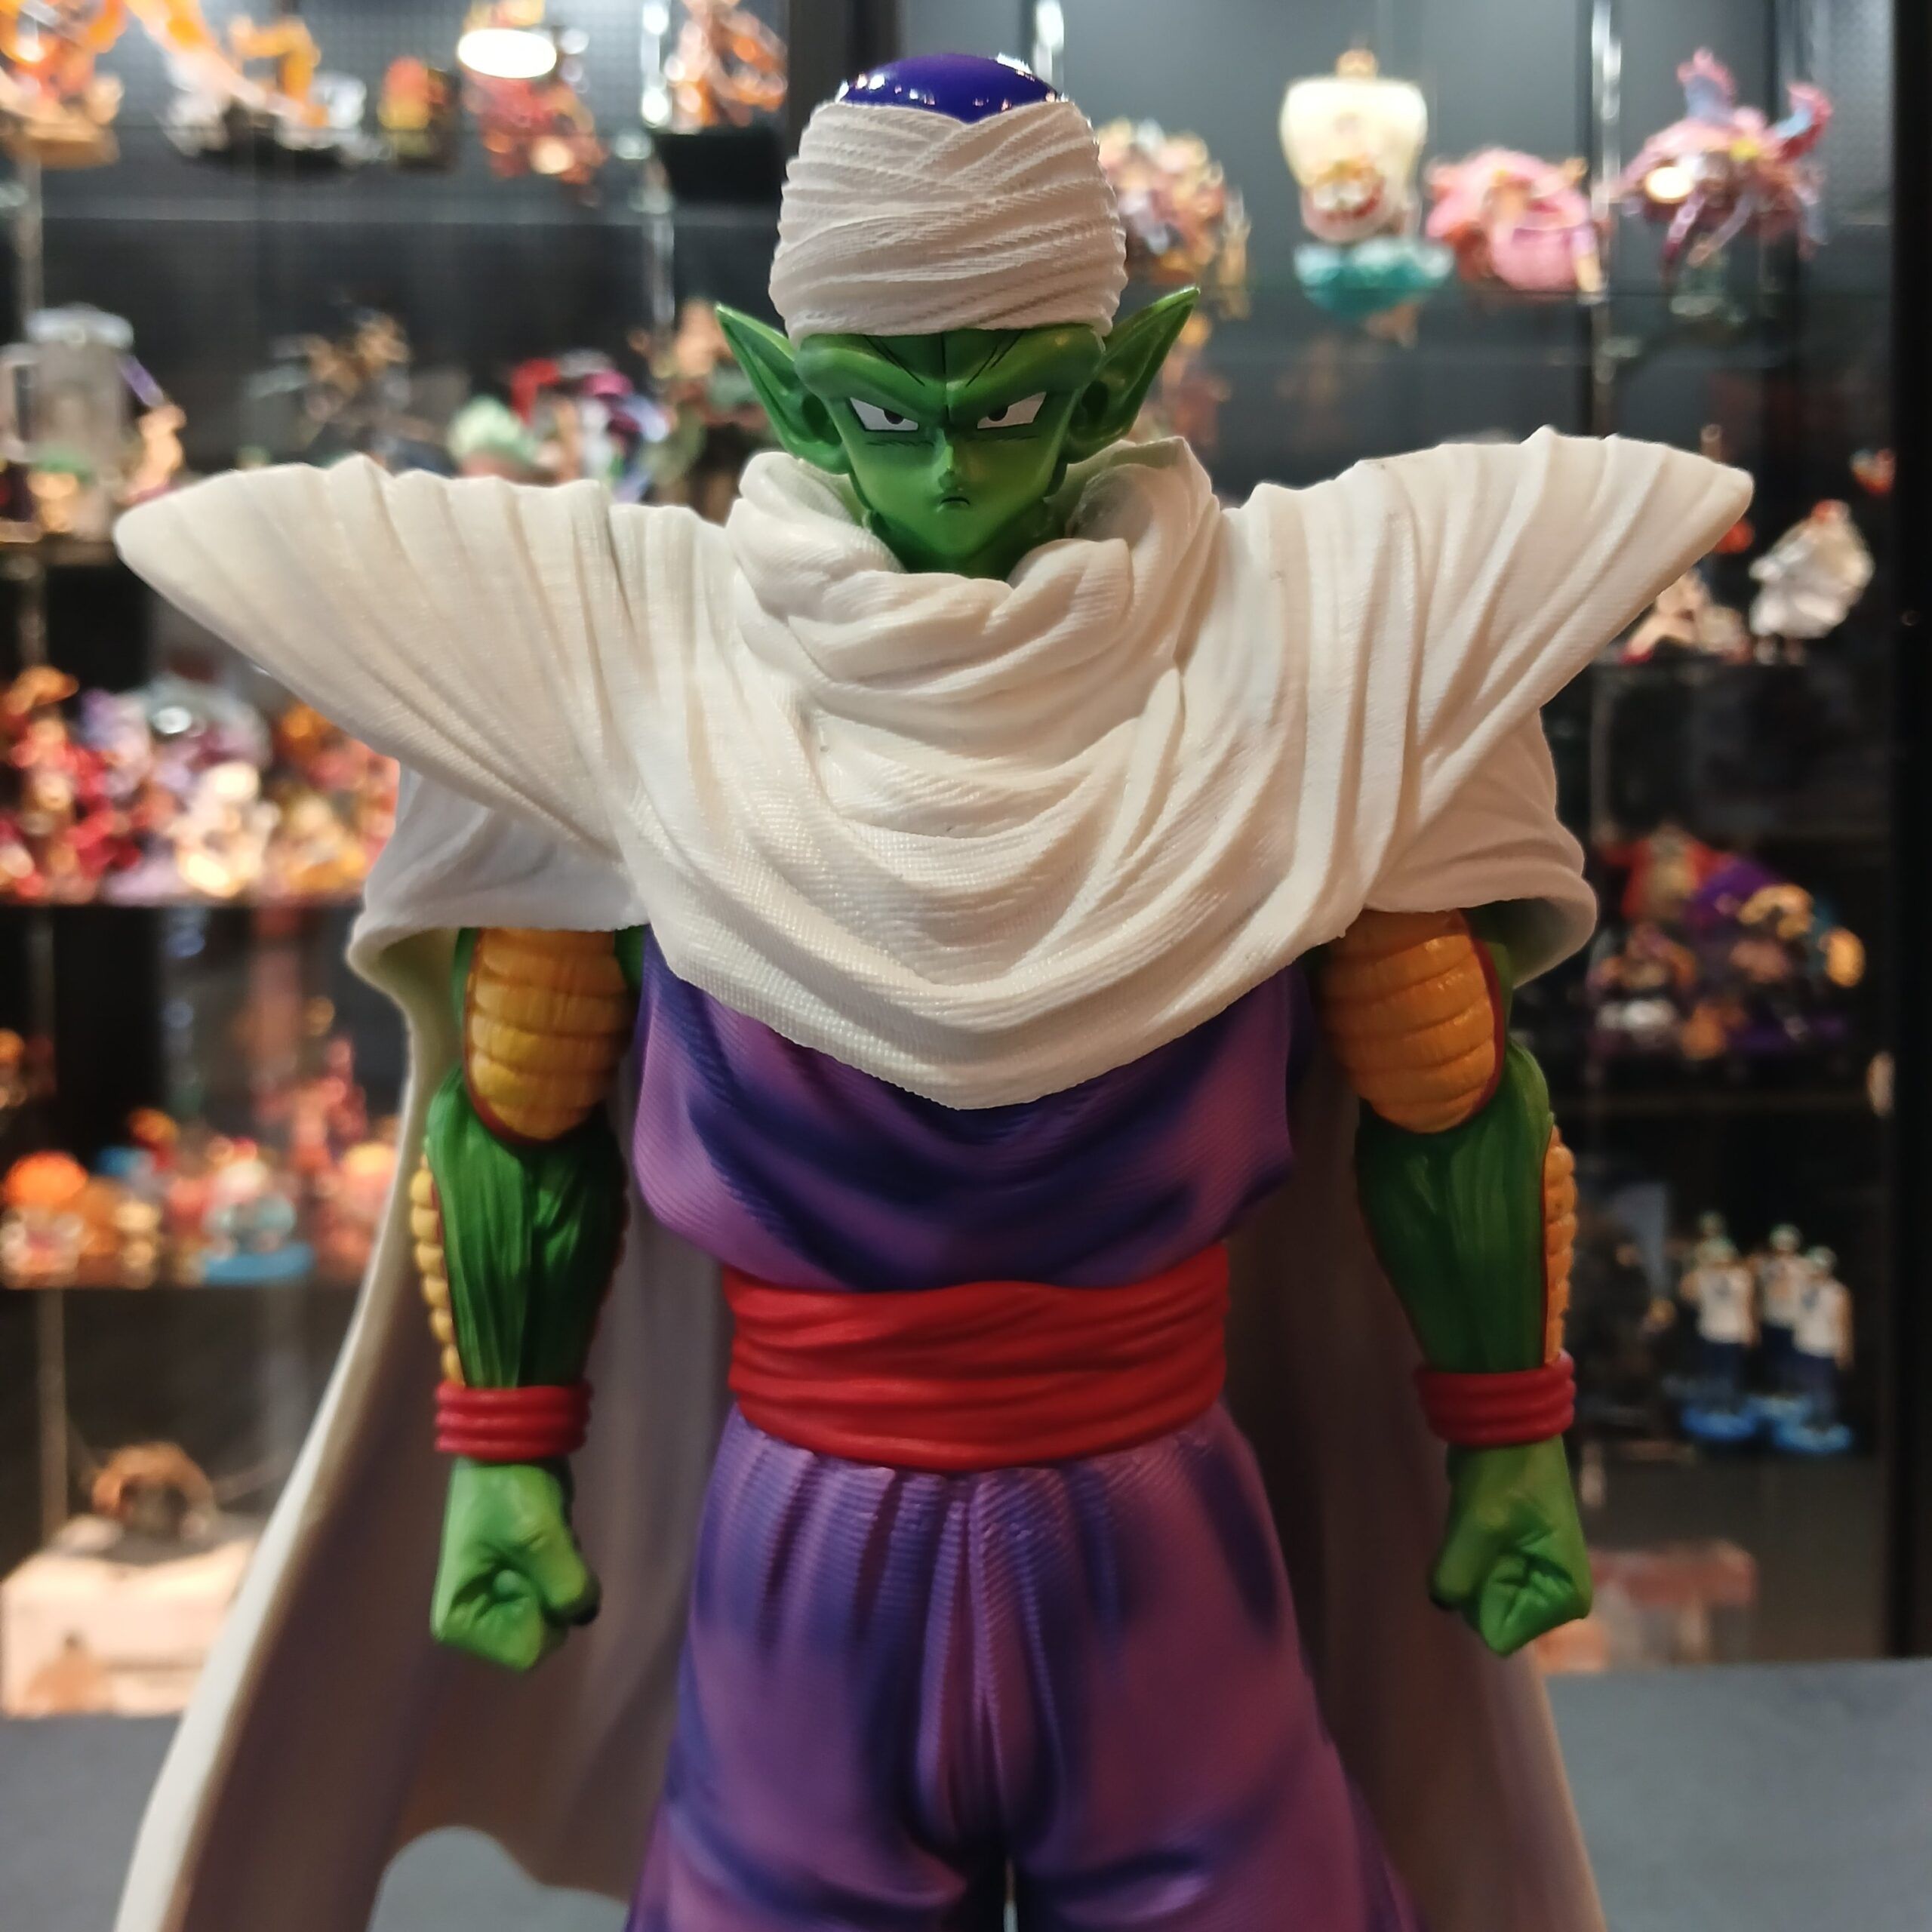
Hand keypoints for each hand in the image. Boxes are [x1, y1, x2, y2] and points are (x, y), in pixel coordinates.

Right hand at [431, 1458, 600, 1670]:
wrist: (509, 1440)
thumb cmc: (509, 1490)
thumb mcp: (538, 1537)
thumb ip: (565, 1585)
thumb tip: (584, 1612)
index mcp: (459, 1621)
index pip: (527, 1649)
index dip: (545, 1609)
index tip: (530, 1566)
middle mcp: (475, 1618)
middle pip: (543, 1631)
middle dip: (553, 1588)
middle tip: (541, 1547)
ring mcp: (501, 1597)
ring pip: (557, 1608)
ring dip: (562, 1570)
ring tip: (545, 1534)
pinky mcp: (524, 1576)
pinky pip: (562, 1587)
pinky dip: (565, 1560)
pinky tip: (552, 1531)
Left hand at [1430, 1438, 1591, 1656]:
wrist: (1507, 1427)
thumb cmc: (1504, 1474)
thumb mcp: (1480, 1524)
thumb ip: (1458, 1574)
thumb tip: (1441, 1601)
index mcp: (1564, 1597)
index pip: (1501, 1633)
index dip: (1479, 1596)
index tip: (1485, 1552)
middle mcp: (1553, 1596)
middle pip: (1487, 1616)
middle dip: (1471, 1579)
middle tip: (1478, 1535)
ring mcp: (1530, 1578)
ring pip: (1475, 1596)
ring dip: (1464, 1563)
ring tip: (1476, 1524)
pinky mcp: (1508, 1560)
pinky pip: (1471, 1576)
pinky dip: (1463, 1553)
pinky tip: (1471, 1523)